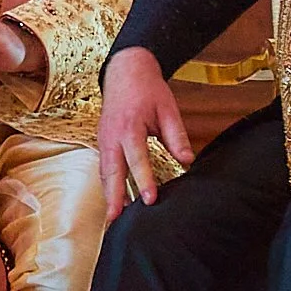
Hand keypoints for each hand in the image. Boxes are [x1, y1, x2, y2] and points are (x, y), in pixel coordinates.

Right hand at [97, 46, 193, 212]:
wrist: (125, 70)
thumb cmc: (147, 89)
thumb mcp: (167, 109)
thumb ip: (176, 136)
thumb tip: (187, 161)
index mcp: (130, 126)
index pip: (137, 158)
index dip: (143, 180)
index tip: (150, 199)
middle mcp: (112, 134)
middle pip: (111, 170)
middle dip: (114, 196)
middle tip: (116, 220)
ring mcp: (104, 138)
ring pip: (104, 171)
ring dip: (108, 194)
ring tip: (113, 218)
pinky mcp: (103, 141)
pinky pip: (103, 166)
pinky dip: (107, 184)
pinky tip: (114, 200)